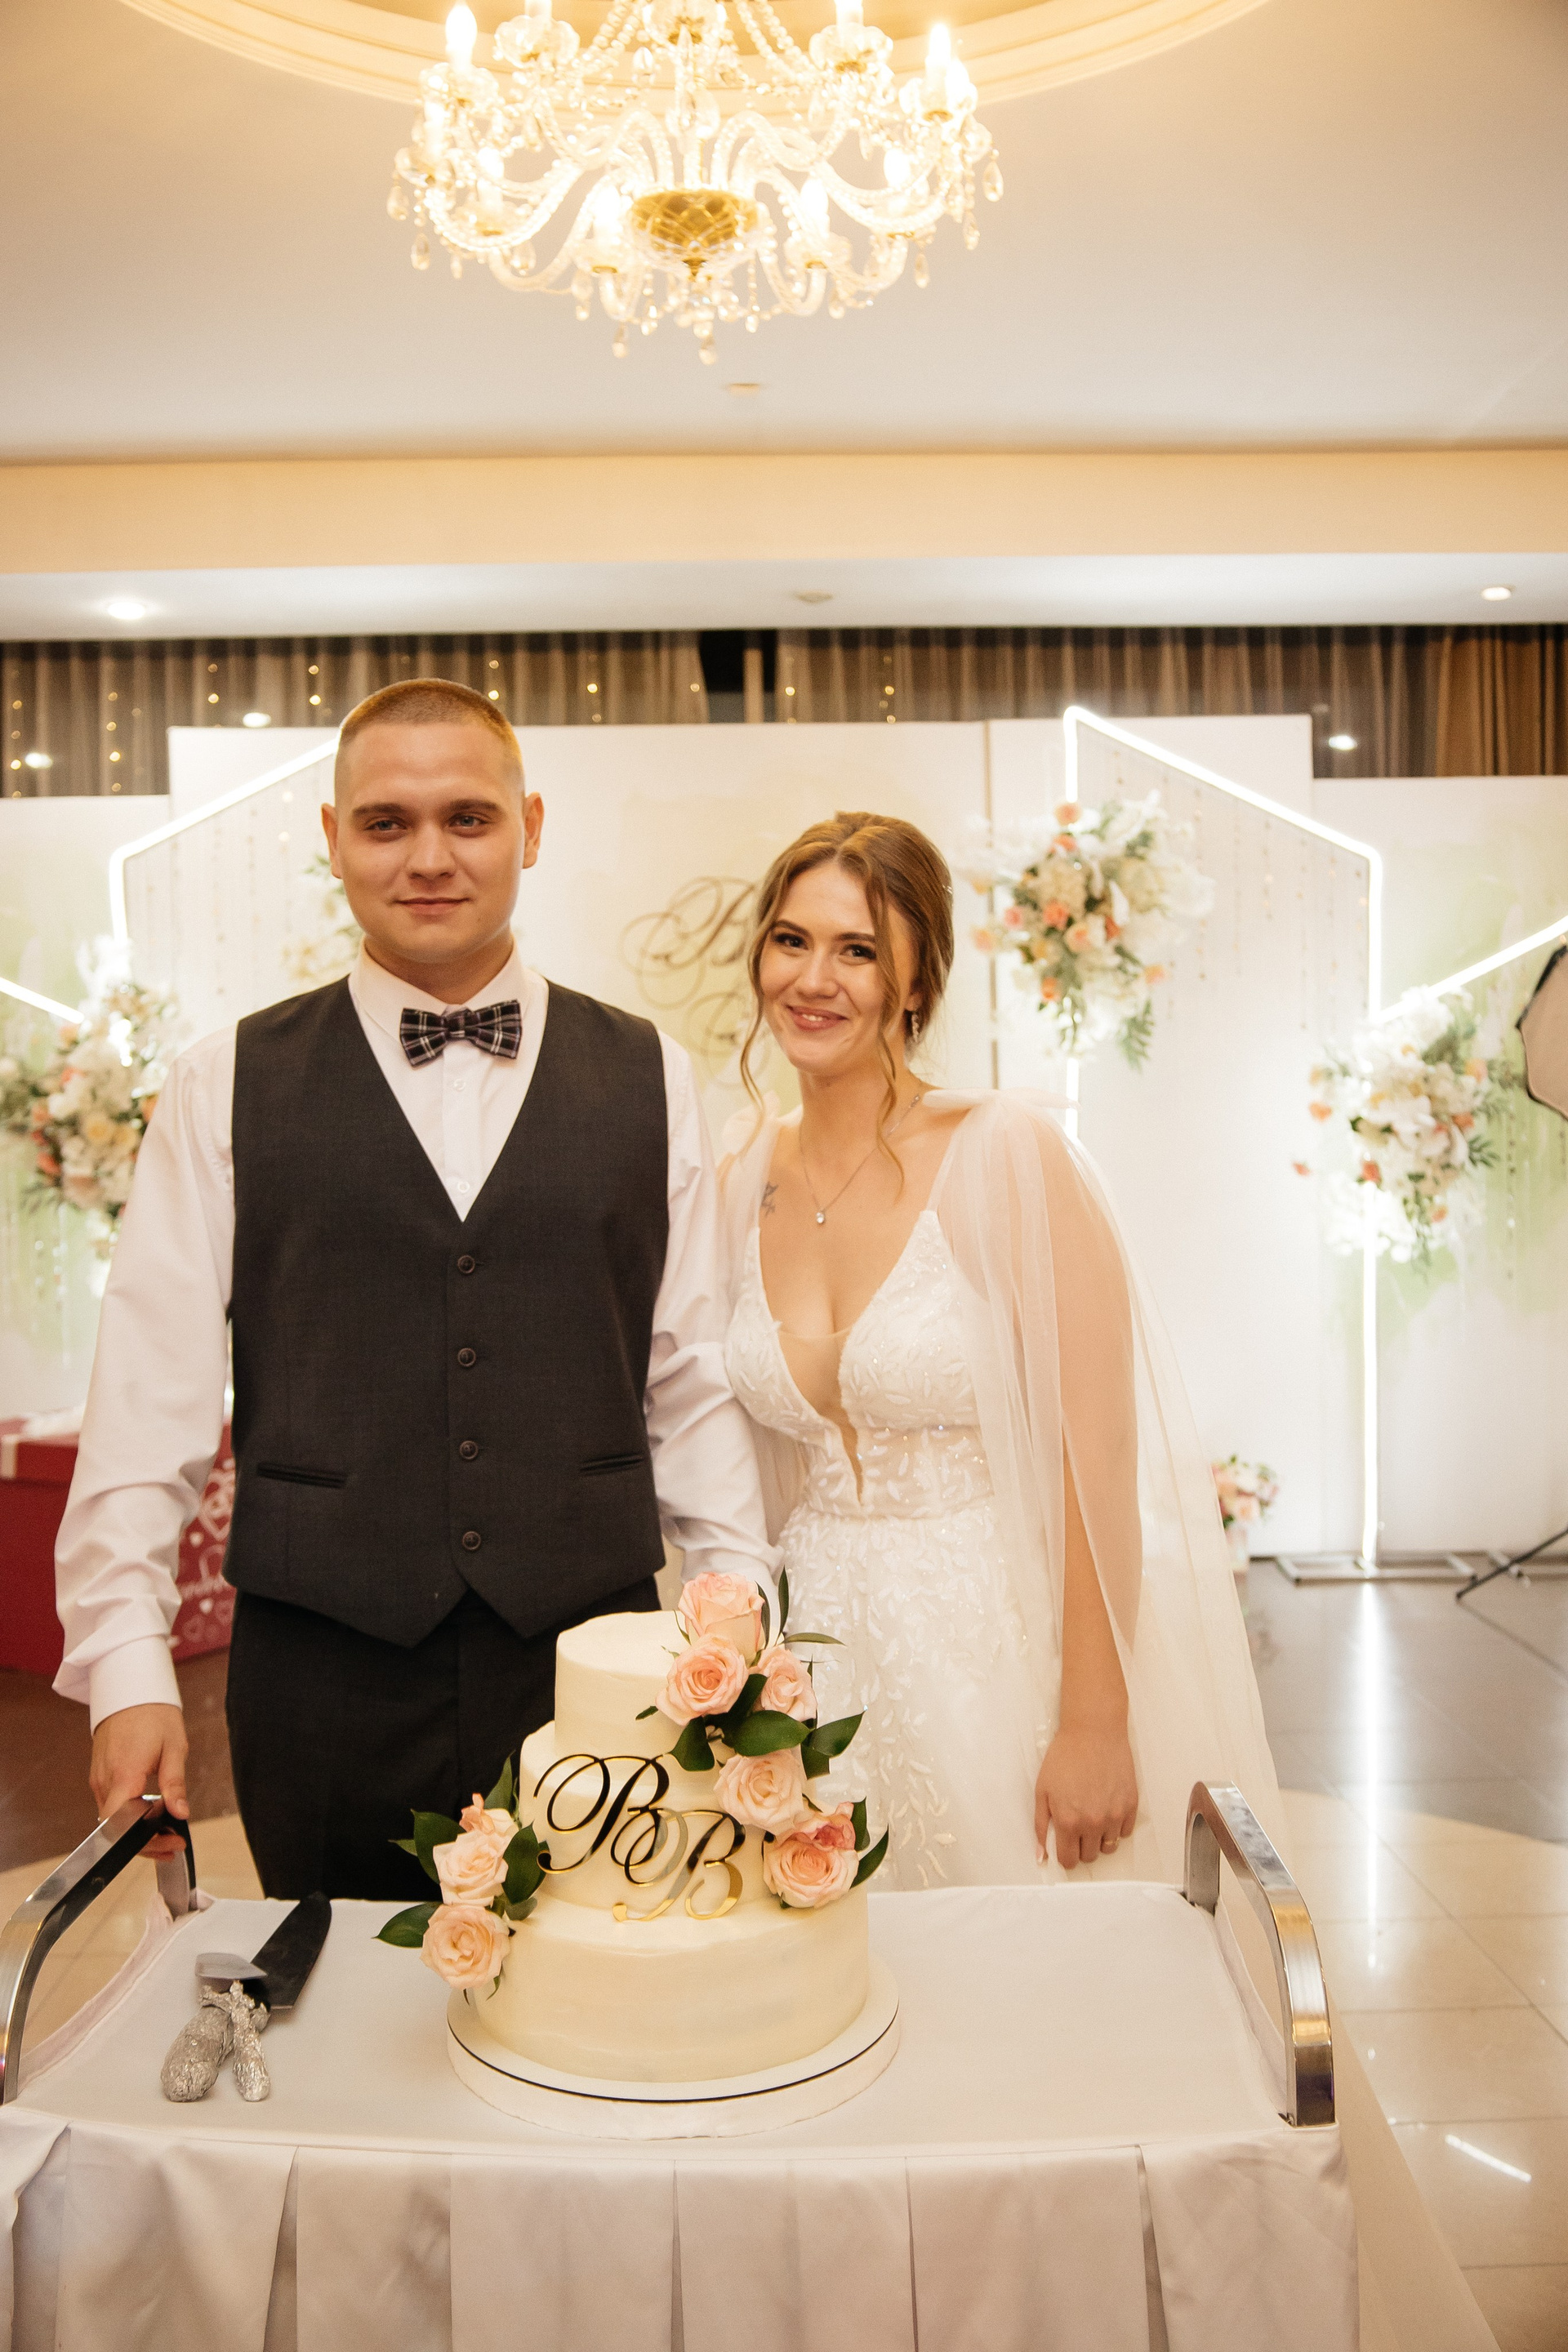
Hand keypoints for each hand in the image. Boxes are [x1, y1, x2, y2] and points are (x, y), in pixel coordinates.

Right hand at [89, 1703, 188, 1857]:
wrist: (129, 1689)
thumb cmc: (153, 1713)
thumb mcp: (174, 1747)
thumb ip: (175, 1783)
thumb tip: (181, 1813)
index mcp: (125, 1774)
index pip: (123, 1824)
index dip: (145, 1841)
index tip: (171, 1844)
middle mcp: (105, 1780)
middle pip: (116, 1829)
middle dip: (144, 1843)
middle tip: (173, 1845)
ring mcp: (99, 1779)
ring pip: (112, 1821)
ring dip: (137, 1833)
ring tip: (167, 1834)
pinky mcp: (99, 1776)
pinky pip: (111, 1806)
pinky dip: (128, 1818)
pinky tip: (149, 1815)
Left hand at [1034, 1722, 1137, 1869]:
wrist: (1093, 1733)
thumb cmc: (1065, 1757)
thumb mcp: (1042, 1791)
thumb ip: (1041, 1826)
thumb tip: (1041, 1855)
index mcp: (1068, 1821)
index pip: (1069, 1860)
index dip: (1066, 1856)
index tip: (1066, 1849)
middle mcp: (1092, 1823)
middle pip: (1090, 1857)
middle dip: (1081, 1847)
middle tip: (1078, 1828)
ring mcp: (1114, 1815)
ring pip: (1109, 1847)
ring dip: (1099, 1839)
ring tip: (1093, 1819)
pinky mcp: (1130, 1806)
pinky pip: (1125, 1832)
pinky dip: (1116, 1827)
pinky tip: (1107, 1809)